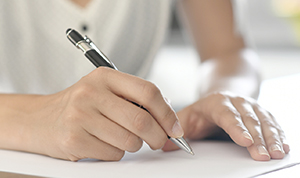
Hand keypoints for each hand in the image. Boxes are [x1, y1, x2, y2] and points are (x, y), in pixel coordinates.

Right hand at [23, 67, 183, 160]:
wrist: (39, 119)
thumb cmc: (80, 106)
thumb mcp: (105, 91)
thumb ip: (134, 100)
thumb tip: (168, 119)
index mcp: (105, 77)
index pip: (148, 92)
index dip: (167, 113)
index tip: (175, 127)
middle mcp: (91, 92)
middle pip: (142, 120)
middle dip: (158, 136)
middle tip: (158, 141)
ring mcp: (80, 116)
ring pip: (130, 141)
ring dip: (133, 145)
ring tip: (119, 137)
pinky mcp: (74, 139)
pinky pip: (113, 154)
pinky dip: (115, 153)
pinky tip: (102, 143)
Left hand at [162, 91, 289, 160]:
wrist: (223, 93)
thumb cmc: (204, 109)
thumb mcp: (188, 116)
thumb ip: (177, 129)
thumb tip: (164, 145)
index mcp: (217, 103)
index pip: (227, 115)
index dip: (236, 127)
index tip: (244, 141)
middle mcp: (237, 103)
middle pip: (248, 119)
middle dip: (257, 138)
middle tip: (262, 155)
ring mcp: (251, 106)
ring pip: (264, 121)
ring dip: (271, 137)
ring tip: (276, 153)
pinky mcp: (261, 113)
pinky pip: (272, 122)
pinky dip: (279, 134)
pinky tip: (284, 146)